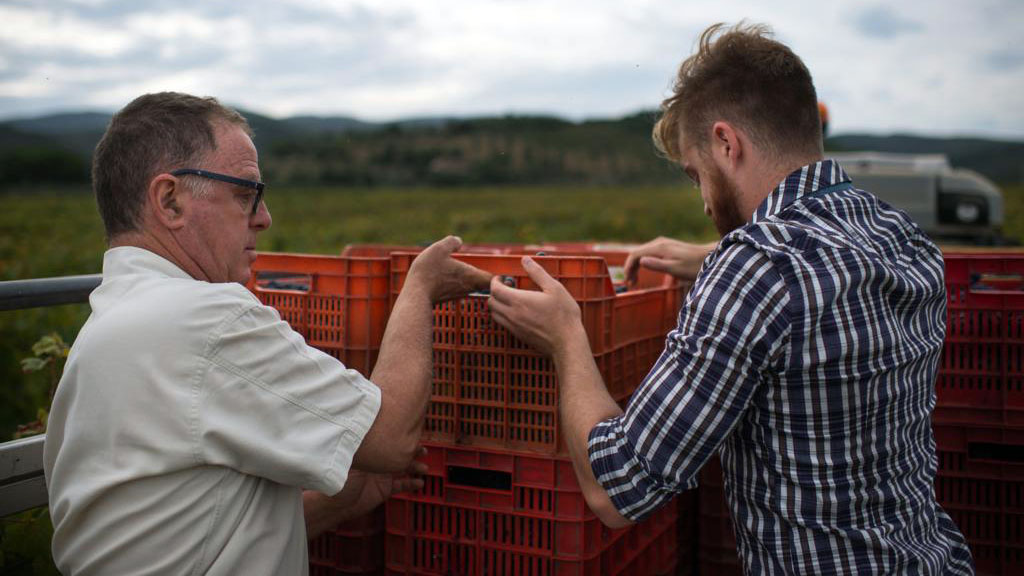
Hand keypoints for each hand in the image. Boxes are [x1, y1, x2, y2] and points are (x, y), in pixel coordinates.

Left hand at [304, 448, 428, 537]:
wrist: (337, 505)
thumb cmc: (339, 482)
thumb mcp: (350, 464)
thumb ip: (362, 453)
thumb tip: (368, 437)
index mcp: (372, 455)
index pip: (388, 443)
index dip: (399, 439)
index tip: (411, 435)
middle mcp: (379, 463)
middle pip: (399, 454)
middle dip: (411, 452)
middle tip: (422, 450)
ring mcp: (383, 476)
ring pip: (403, 469)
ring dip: (414, 467)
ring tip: (424, 468)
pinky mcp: (386, 489)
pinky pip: (401, 485)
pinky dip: (411, 484)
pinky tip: (419, 483)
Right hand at [406, 236, 491, 302]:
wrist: (414, 295)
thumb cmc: (429, 272)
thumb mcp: (439, 249)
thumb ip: (451, 242)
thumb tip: (458, 241)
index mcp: (470, 276)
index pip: (492, 280)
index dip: (499, 278)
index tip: (503, 274)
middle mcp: (467, 288)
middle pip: (482, 285)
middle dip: (486, 278)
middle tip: (491, 273)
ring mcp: (457, 294)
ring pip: (470, 288)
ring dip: (472, 281)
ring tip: (469, 272)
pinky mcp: (446, 298)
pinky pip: (458, 290)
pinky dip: (458, 284)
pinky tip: (450, 277)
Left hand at [488, 256, 586, 357]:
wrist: (567, 343)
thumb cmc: (563, 315)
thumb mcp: (554, 288)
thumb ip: (537, 273)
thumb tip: (525, 260)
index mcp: (518, 301)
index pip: (494, 289)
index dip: (495, 281)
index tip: (502, 277)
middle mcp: (512, 315)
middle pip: (491, 302)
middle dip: (494, 292)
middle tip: (507, 287)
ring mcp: (514, 327)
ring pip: (495, 314)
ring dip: (497, 304)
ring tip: (511, 299)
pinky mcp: (518, 336)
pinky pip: (503, 323)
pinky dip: (504, 315)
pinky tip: (518, 312)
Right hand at [623, 237, 716, 284]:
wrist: (709, 258)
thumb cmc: (693, 266)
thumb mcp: (676, 269)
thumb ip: (658, 265)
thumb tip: (641, 261)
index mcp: (659, 248)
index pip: (635, 255)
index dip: (628, 268)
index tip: (628, 282)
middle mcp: (659, 243)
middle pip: (636, 253)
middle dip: (630, 268)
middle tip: (631, 284)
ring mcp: (662, 243)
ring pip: (642, 253)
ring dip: (636, 266)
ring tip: (635, 280)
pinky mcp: (666, 247)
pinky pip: (649, 253)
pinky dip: (643, 262)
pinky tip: (645, 271)